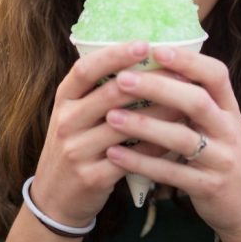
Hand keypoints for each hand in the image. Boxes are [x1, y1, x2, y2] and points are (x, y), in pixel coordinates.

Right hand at [30, 40, 184, 227]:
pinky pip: (131, 157)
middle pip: (109, 94)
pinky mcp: (92, 177)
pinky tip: (176, 136)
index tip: (145, 44)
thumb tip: (144, 57)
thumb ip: (99, 90)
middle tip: (180, 72)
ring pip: (125, 126)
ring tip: (187, 102)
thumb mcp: (76, 114)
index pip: (85, 69)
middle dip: (148, 81)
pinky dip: (156, 145)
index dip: (114, 55)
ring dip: (159, 112)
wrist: (54, 197)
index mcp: (64, 99)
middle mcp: (66, 122)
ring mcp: (77, 150)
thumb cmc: (76, 145)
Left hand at [102, 47, 240, 240]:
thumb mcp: (218, 123)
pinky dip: (142, 162)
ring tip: (111, 116)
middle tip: (122, 79)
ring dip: (144, 126)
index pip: (216, 75)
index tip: (156, 49)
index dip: (188, 61)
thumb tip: (153, 65)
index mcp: (229, 108)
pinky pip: (172, 173)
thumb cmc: (222, 154)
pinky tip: (116, 154)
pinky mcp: (209, 187)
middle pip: (196, 102)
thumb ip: (194, 99)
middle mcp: (229, 130)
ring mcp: (221, 160)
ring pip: (182, 139)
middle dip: (158, 88)